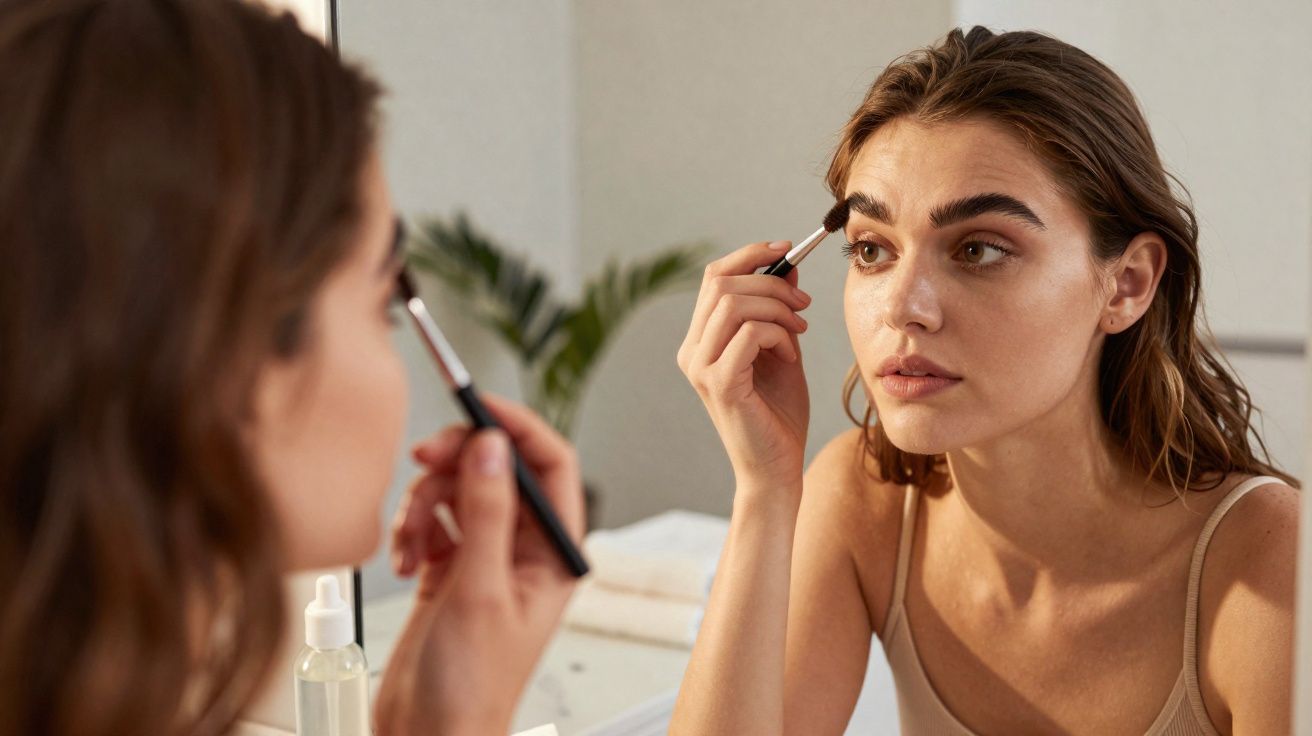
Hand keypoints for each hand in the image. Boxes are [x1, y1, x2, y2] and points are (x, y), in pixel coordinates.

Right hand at [373, 394, 584, 735]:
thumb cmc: (470, 688)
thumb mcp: (480, 592)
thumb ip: (488, 513)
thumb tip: (494, 445)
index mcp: (554, 555)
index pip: (551, 466)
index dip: (517, 427)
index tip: (476, 404)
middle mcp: (524, 551)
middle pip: (496, 468)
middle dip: (456, 460)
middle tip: (423, 460)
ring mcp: (485, 557)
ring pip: (457, 490)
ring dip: (425, 502)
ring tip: (410, 541)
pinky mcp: (449, 569)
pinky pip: (431, 520)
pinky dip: (412, 529)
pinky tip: (405, 559)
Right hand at [676, 241, 811, 490]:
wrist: (777, 468)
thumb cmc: (779, 414)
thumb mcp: (783, 349)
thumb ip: (779, 311)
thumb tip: (788, 266)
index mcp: (700, 340)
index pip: (713, 277)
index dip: (750, 255)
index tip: (787, 250)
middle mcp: (692, 351)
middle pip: (722, 283)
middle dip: (772, 283)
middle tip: (803, 305)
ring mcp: (700, 367)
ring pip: (734, 304)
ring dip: (778, 309)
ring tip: (799, 331)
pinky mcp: (718, 383)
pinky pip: (749, 333)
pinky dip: (778, 334)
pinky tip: (790, 353)